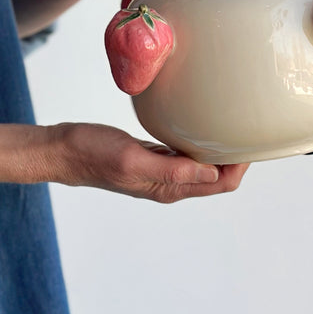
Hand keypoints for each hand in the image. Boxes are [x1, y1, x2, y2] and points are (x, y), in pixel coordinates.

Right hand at [40, 122, 248, 203]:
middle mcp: (169, 184)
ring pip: (202, 165)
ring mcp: (160, 171)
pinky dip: (199, 143)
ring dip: (220, 152)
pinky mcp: (151, 157)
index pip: (219, 184)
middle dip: (237, 159)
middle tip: (247, 128)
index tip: (249, 140)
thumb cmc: (92, 153)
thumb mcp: (132, 159)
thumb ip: (171, 168)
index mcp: (169, 188)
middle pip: (217, 177)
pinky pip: (184, 154)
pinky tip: (201, 125)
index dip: (240, 166)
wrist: (63, 150)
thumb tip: (211, 172)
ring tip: (232, 126)